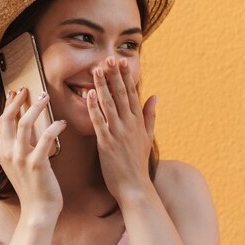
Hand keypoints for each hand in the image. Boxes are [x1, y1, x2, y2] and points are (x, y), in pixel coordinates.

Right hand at [0, 87, 66, 219]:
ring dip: (37, 108)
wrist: (38, 210)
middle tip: (30, 89)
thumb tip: (28, 124)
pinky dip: (55, 127)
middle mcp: (7, 153)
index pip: (2, 122)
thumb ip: (22, 145)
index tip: (16, 91)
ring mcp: (21, 159)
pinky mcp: (37, 163)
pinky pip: (46, 137)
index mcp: (2, 152)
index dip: (9, 105)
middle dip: (19, 101)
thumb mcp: (22, 163)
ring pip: (25, 124)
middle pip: (9, 118)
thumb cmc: (34, 186)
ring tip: (47, 98)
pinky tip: (63, 123)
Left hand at [86, 56, 157, 201]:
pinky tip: (89, 94)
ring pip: (109, 104)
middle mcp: (129, 124)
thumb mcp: (148, 137)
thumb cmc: (138, 163)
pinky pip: (99, 121)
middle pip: (120, 95)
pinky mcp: (106, 143)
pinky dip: (94, 107)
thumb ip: (150, 115)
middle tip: (108, 58)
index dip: (126, 76)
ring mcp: (118, 133)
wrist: (135, 187)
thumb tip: (155, 95)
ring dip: (102, 86)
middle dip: (114, 75)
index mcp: (138, 122)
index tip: (122, 61)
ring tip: (96, 69)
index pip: (131, 94)